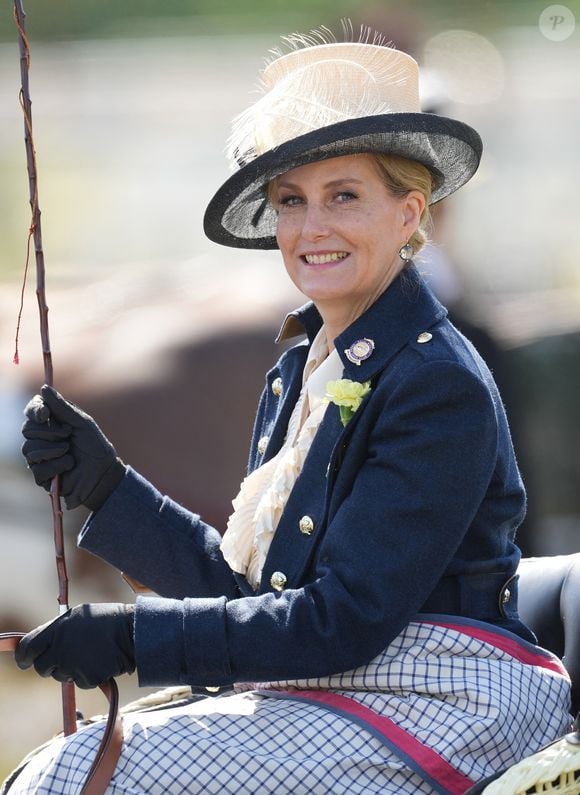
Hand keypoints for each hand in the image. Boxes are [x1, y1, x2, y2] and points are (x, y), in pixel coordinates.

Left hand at [15, 603, 135, 688]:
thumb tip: (43, 643)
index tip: (25, 661)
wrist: (134, 631)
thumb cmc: (107, 619)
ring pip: (61, 676)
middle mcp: (61, 649)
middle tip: (64, 658)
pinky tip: (100, 661)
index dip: (24, 657)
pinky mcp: (87, 678)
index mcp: (57, 630)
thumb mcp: (79, 615)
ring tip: (89, 654)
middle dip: (50, 666)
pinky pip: (80, 682)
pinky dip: (88, 675)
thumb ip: (58, 630)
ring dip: (70, 670)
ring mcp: (73, 665)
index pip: (27, 648)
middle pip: (42, 668)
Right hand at [21, 385, 125, 510]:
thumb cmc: (95, 447)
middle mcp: (42, 439)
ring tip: (70, 452)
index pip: (32, 411)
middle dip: (50, 432)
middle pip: (27, 429)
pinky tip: (69, 466)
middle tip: (68, 434)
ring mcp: (40, 458)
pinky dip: (57, 465)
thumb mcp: (82, 423)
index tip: (45, 414)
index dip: (35, 410)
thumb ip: (62, 407)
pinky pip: (38, 468)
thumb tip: (44, 388)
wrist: (104, 473)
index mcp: (52, 424)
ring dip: (54, 449)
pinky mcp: (41, 476)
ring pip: (29, 449)